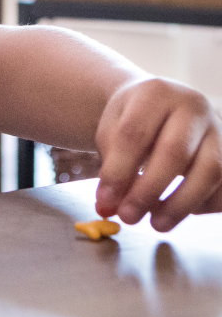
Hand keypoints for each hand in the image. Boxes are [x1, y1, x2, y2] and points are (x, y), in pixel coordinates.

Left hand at [94, 77, 221, 229]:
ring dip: (181, 204)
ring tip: (155, 223)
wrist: (159, 103)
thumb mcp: (110, 131)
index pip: (135, 133)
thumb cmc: (131, 119)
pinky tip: (178, 211)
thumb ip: (110, 167)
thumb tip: (107, 209)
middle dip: (149, 191)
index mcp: (155, 93)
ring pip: (210, 171)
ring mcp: (218, 129)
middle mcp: (193, 106)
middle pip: (174, 153)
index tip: (105, 201)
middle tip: (128, 217)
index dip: (119, 171)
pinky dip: (205, 204)